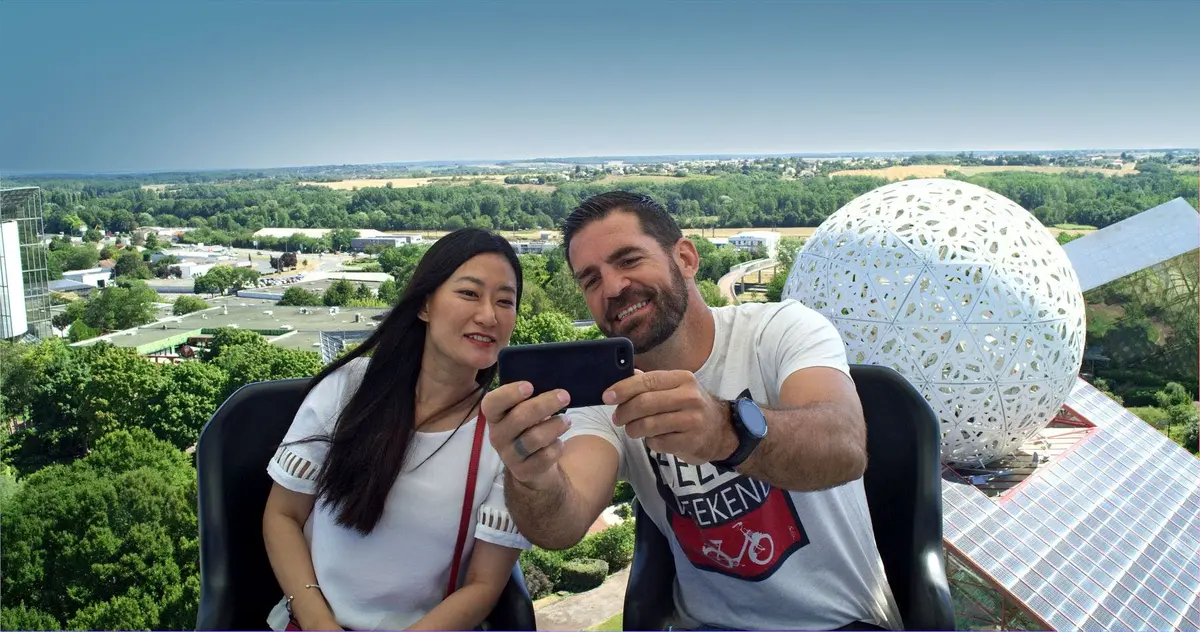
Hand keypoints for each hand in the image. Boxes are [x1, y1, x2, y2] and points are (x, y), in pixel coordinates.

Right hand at [481, 382, 571, 487]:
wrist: (532, 466)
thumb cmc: (529, 429)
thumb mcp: (523, 412)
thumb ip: (529, 400)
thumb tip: (552, 386)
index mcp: (495, 417)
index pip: (492, 403)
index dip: (509, 394)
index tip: (530, 386)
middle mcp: (498, 436)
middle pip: (519, 418)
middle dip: (544, 404)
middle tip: (564, 396)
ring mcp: (509, 456)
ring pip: (535, 438)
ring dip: (555, 426)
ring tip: (567, 420)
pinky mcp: (524, 471)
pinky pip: (545, 456)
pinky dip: (556, 446)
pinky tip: (559, 442)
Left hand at [604, 370, 736, 464]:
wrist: (721, 431)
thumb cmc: (691, 407)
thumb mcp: (676, 388)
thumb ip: (650, 382)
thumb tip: (621, 377)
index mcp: (683, 379)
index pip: (646, 381)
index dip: (623, 389)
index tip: (607, 397)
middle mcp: (690, 397)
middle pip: (644, 403)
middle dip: (624, 412)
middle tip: (617, 418)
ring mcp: (692, 420)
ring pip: (648, 425)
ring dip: (633, 429)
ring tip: (632, 430)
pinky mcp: (691, 442)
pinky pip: (658, 443)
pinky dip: (649, 442)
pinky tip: (653, 439)